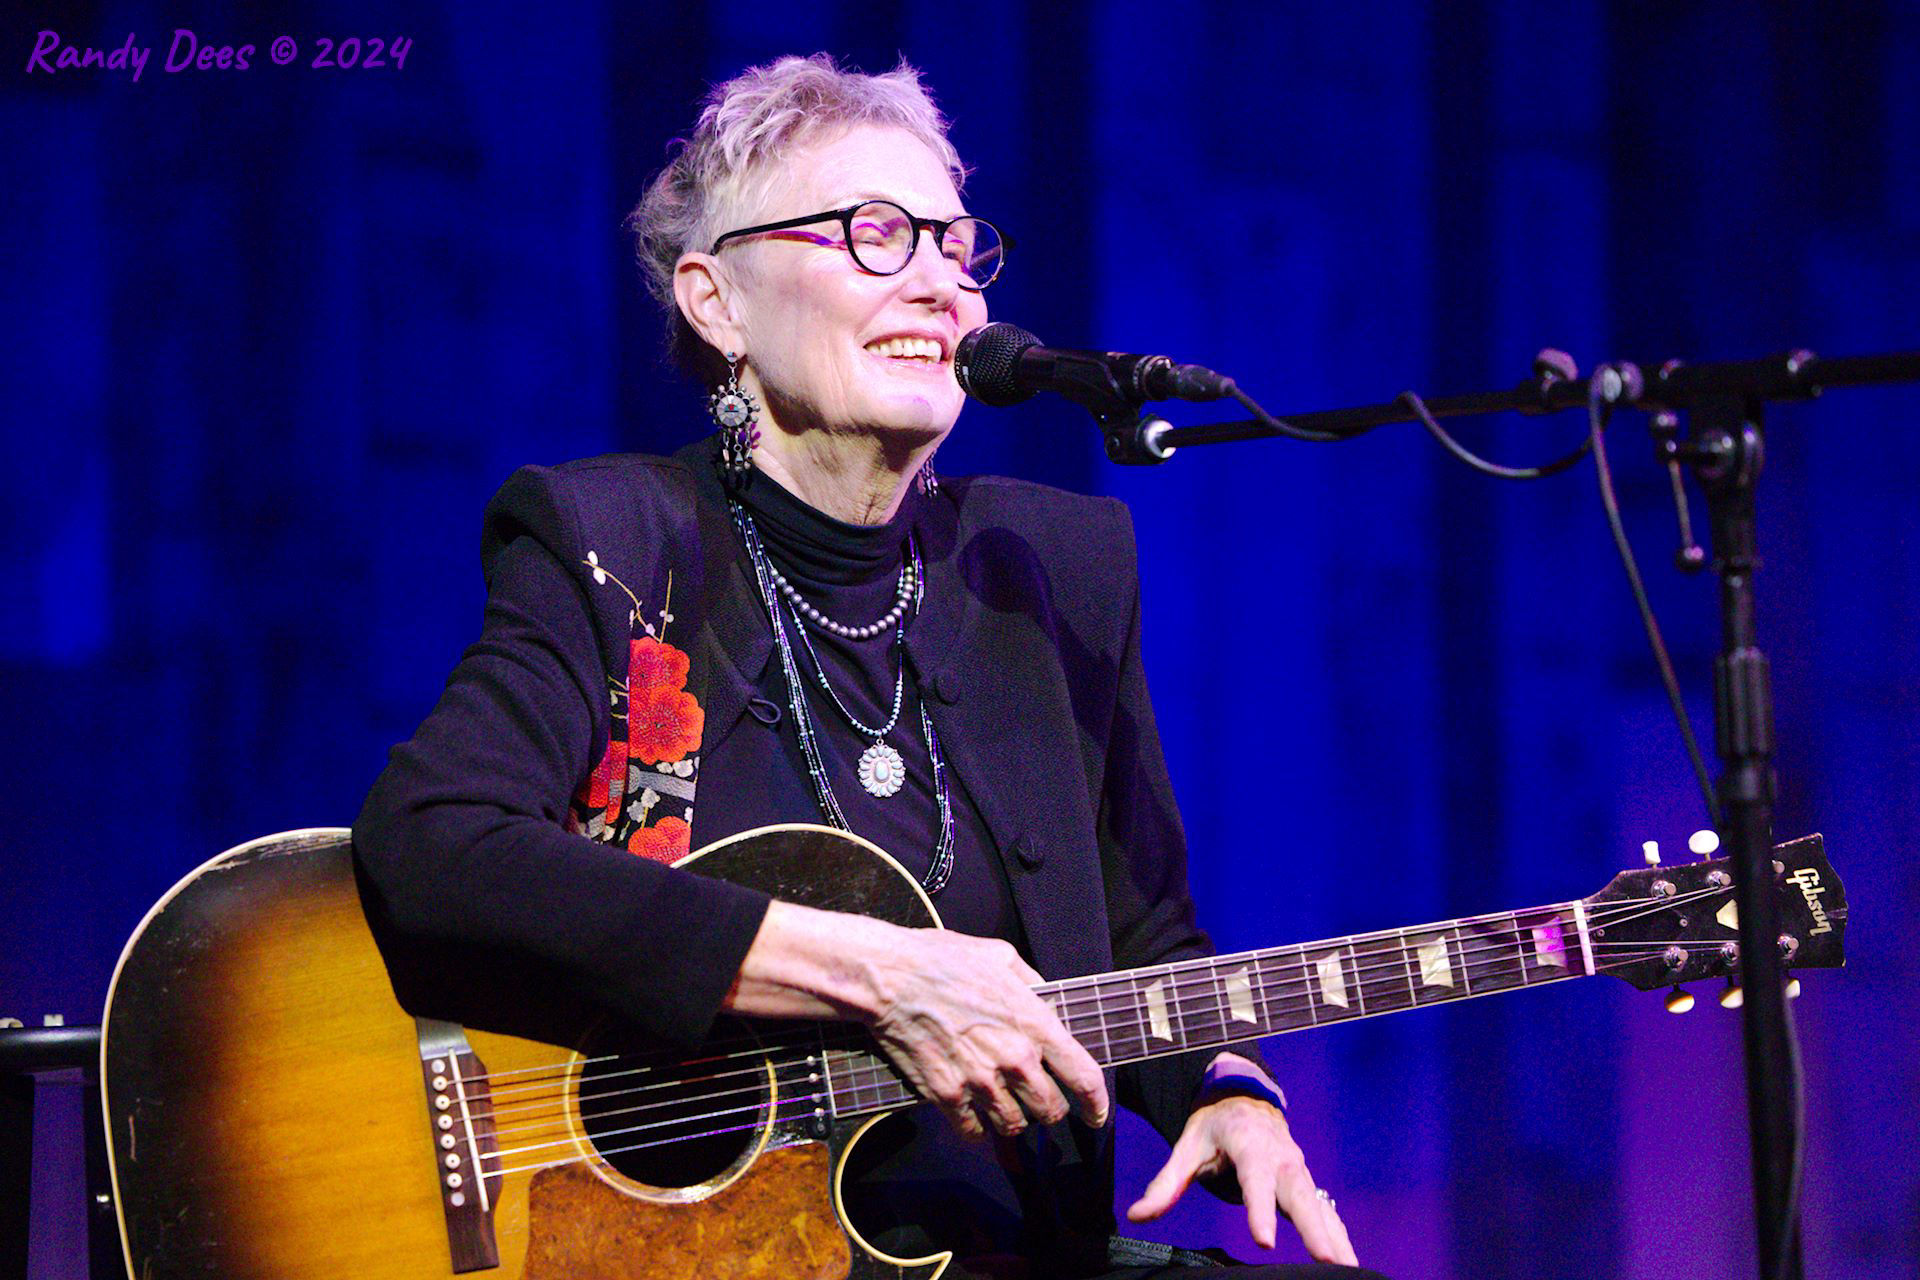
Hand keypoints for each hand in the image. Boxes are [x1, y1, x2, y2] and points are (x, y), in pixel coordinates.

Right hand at [864, 927, 1109, 1138]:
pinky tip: (974, 1116)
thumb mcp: (1000, 956)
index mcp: (1033, 1024)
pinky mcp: (946, 1096)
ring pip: (1014, 1126)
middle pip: (1051, 1111)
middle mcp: (1013, 1059)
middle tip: (1040, 1103)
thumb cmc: (942, 959)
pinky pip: (974, 1132)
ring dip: (1014, 1120)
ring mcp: (979, 1081)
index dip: (1097, 1103)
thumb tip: (1046, 1004)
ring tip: (1005, 1106)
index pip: (1083, 1077)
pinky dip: (978, 1130)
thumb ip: (1032, 984)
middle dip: (1050, 1110)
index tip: (1097, 1115)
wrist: (888, 977)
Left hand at [1125, 1064, 1356, 1266]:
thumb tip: (1137, 1215)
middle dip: (1314, 1229)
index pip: (1255, 1181)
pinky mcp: (1306, 1182)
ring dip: (1335, 1236)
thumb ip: (1165, 1184)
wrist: (1245, 1097)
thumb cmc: (1214, 1124)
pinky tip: (1348, 1260)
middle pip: (1298, 1195)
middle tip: (1328, 1261)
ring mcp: (1298, 1170)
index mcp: (1250, 1146)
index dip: (1261, 1210)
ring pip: (1319, 1204)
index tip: (1265, 1240)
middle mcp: (1281, 1158)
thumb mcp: (1186, 1146)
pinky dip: (1338, 1233)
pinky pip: (1325, 1209)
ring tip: (1349, 1270)